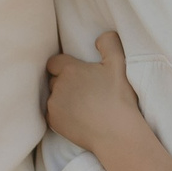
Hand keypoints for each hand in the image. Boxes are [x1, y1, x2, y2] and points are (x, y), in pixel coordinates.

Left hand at [46, 33, 148, 154]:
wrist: (116, 133)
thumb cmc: (119, 98)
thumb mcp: (119, 64)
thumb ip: (109, 43)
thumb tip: (99, 37)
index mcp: (70, 70)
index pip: (54, 62)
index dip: (64, 66)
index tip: (77, 73)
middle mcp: (58, 86)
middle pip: (54, 79)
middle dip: (64, 82)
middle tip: (84, 90)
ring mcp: (54, 105)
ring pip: (53, 96)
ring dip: (63, 98)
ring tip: (82, 105)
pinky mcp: (53, 122)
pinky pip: (52, 113)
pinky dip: (61, 114)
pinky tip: (78, 117)